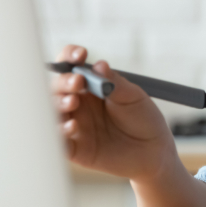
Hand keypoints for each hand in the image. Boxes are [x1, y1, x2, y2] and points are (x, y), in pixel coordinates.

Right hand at [52, 45, 175, 182]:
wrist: (154, 151)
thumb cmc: (143, 119)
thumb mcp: (133, 97)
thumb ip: (115, 83)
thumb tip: (99, 65)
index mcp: (90, 86)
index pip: (71, 67)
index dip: (69, 57)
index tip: (80, 55)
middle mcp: (78, 104)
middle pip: (57, 87)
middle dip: (63, 82)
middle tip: (77, 82)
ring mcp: (74, 125)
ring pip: (52, 112)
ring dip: (58, 104)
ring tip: (72, 102)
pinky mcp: (75, 148)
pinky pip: (58, 141)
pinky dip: (59, 132)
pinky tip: (71, 126)